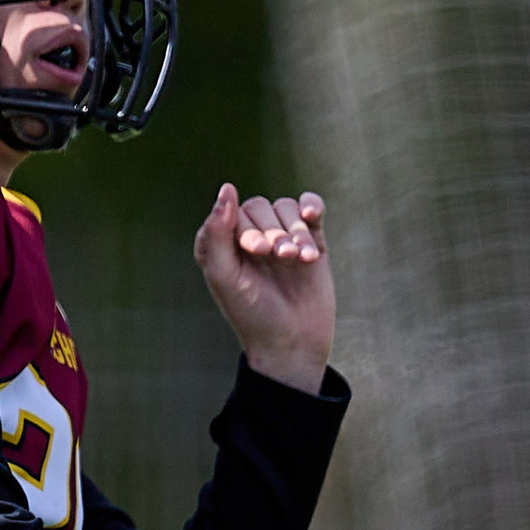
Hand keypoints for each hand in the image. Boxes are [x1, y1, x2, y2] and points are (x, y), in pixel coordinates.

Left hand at [193, 184, 333, 392]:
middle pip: (261, 207)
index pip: (232, 212)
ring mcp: (282, 238)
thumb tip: (227, 188)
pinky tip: (312, 217)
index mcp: (222, 245)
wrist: (293, 341)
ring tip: (299, 259)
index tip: (255, 252)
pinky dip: (312, 207)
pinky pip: (310, 208)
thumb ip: (217, 233)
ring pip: (286, 208)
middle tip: (280, 258)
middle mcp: (250, 238)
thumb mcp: (225, 276)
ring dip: (295, 230)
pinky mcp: (311, 242)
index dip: (247, 227)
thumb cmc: (252, 313)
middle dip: (273, 231)